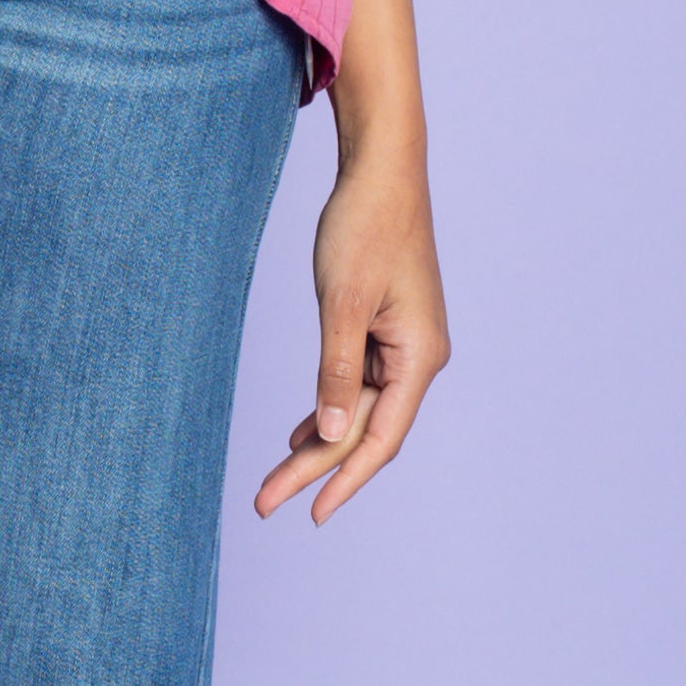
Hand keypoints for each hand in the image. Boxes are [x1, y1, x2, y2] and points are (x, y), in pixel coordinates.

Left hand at [256, 143, 448, 526]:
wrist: (382, 172)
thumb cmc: (366, 227)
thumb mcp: (344, 302)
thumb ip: (337, 371)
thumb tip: (331, 434)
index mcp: (419, 356)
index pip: (382, 438)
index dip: (345, 479)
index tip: (310, 513)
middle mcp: (418, 358)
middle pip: (366, 430)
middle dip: (316, 468)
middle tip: (266, 503)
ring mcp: (403, 345)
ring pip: (358, 410)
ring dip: (320, 443)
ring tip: (275, 480)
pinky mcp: (386, 330)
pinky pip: (357, 384)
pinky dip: (327, 408)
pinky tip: (301, 432)